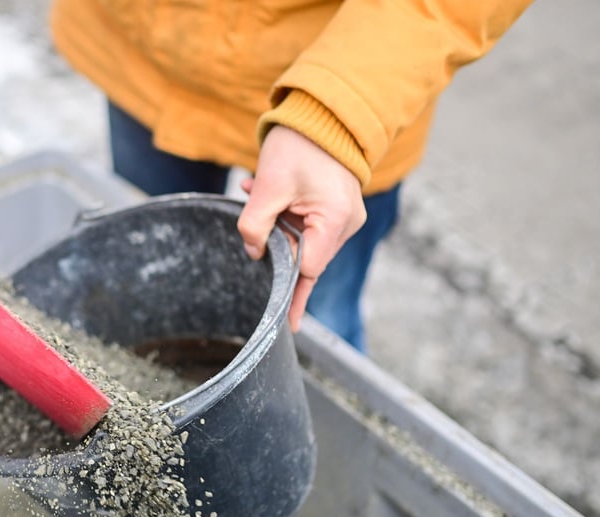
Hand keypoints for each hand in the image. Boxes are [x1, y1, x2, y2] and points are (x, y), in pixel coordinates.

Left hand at [237, 125, 366, 331]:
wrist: (321, 110)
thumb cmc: (298, 144)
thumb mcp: (267, 187)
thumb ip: (255, 226)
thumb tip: (253, 254)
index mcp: (334, 220)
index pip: (309, 270)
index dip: (291, 294)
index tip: (286, 323)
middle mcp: (346, 222)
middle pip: (306, 256)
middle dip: (275, 245)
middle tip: (253, 218)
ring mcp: (343, 214)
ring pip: (303, 238)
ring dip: (275, 224)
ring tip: (254, 191)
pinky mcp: (336, 205)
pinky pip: (307, 222)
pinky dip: (284, 214)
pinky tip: (260, 190)